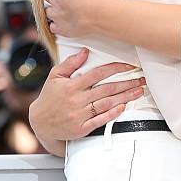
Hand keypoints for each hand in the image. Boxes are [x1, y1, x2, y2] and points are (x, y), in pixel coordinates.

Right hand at [29, 48, 145, 140]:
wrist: (40, 123)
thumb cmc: (49, 97)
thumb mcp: (55, 76)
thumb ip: (70, 63)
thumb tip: (84, 51)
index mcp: (72, 86)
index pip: (98, 74)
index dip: (115, 68)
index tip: (128, 66)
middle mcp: (77, 100)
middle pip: (107, 89)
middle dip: (126, 83)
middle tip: (141, 80)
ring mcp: (79, 115)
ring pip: (106, 104)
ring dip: (124, 97)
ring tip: (138, 91)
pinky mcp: (81, 128)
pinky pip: (99, 120)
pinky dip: (112, 114)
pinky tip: (123, 107)